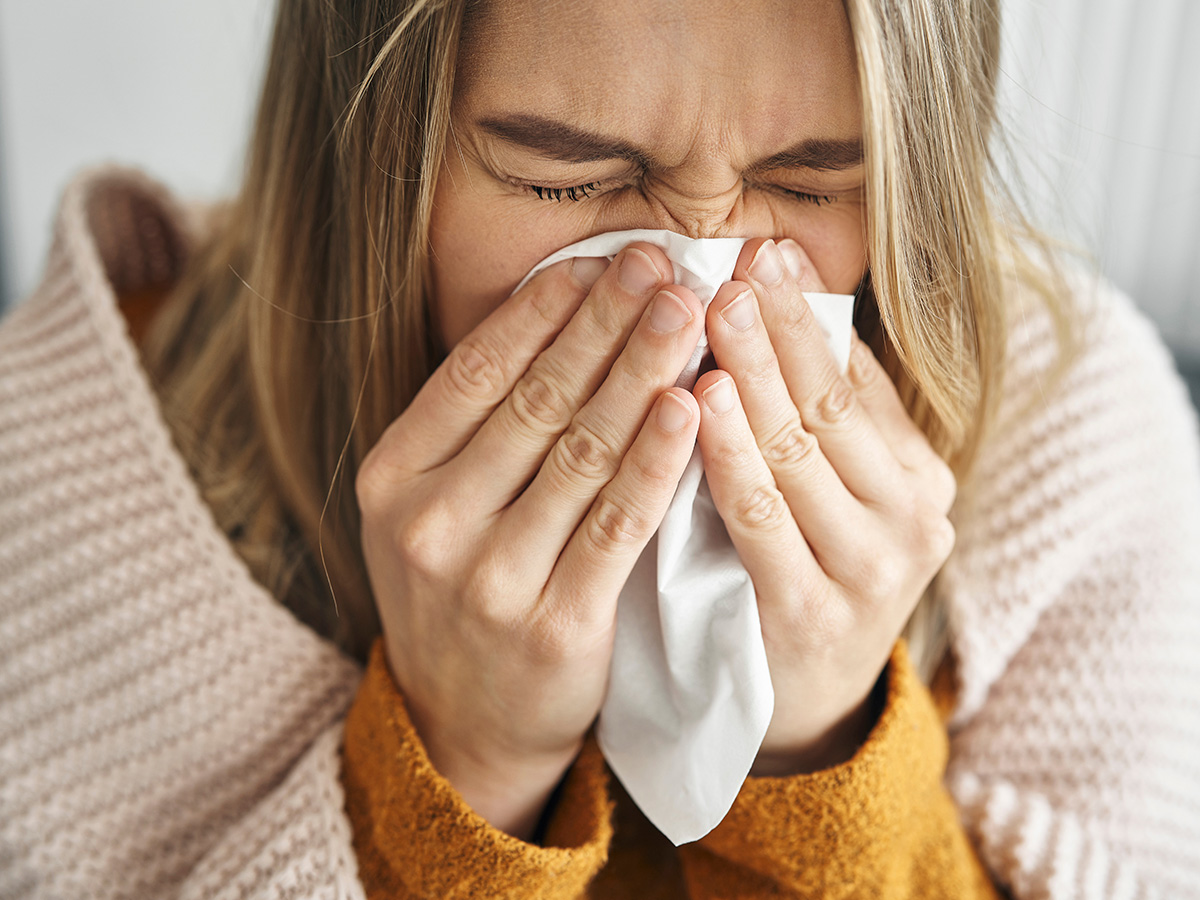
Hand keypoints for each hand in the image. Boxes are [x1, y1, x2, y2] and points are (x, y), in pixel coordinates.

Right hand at [355, 244, 704, 838]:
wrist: (467, 725)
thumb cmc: (463, 591)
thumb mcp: (432, 507)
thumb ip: (476, 427)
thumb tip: (559, 314)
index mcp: (392, 477)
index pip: (475, 372)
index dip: (543, 310)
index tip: (601, 260)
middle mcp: (428, 523)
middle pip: (533, 401)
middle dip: (603, 324)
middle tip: (661, 264)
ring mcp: (488, 579)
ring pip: (579, 452)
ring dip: (638, 373)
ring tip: (685, 312)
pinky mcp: (555, 626)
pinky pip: (616, 525)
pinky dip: (656, 461)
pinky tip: (687, 406)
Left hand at [693, 238, 957, 776]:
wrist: (801, 703)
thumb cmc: (803, 577)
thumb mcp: (828, 496)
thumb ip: (811, 420)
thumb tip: (771, 307)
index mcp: (917, 477)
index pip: (857, 379)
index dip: (810, 314)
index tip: (767, 252)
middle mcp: (910, 518)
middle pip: (832, 406)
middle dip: (780, 329)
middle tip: (734, 263)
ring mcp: (870, 570)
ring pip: (801, 453)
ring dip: (757, 375)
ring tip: (716, 309)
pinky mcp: (814, 616)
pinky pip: (763, 520)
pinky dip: (731, 456)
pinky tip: (701, 403)